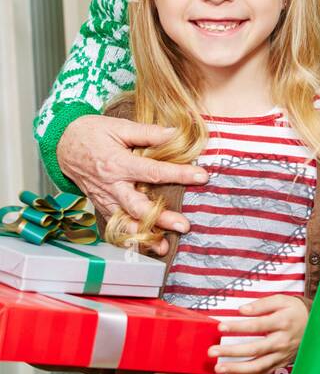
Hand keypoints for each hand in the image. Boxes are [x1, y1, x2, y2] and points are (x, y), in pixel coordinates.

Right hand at [57, 113, 208, 255]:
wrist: (63, 145)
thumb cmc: (92, 133)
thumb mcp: (119, 126)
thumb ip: (148, 133)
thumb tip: (175, 133)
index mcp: (118, 164)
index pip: (153, 172)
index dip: (179, 174)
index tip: (202, 177)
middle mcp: (111, 186)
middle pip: (138, 206)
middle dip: (162, 218)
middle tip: (183, 225)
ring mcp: (105, 199)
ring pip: (125, 223)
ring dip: (145, 236)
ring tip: (163, 247)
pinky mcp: (101, 206)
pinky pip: (115, 226)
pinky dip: (130, 238)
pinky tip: (146, 246)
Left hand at [208, 294, 309, 373]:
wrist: (315, 325)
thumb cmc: (294, 311)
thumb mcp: (281, 300)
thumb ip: (261, 304)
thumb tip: (242, 310)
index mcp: (282, 323)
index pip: (257, 326)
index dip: (238, 327)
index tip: (221, 326)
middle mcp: (282, 342)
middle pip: (254, 349)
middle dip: (231, 352)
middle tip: (212, 351)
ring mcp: (281, 356)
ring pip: (258, 366)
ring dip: (236, 369)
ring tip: (218, 368)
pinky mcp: (280, 364)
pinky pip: (262, 373)